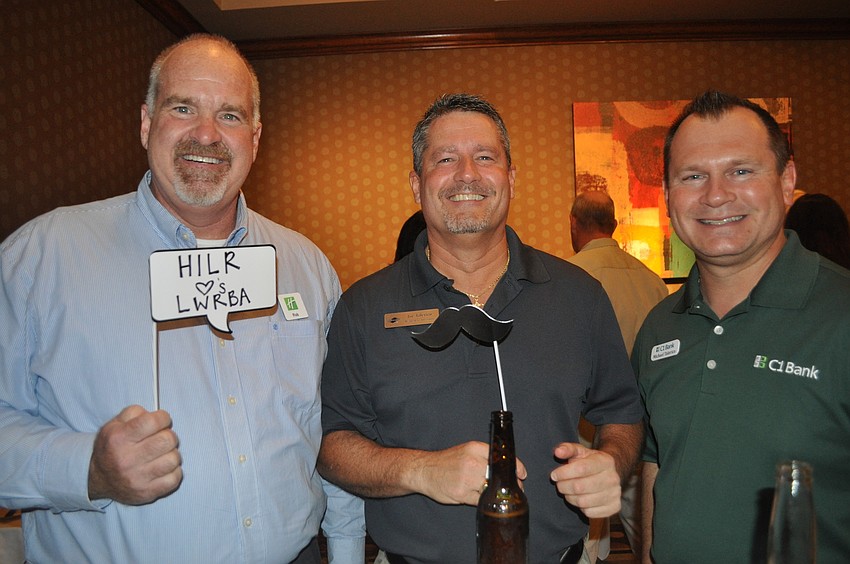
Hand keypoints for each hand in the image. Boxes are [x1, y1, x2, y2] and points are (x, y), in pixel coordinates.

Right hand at [88, 405, 181, 504]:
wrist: (97, 478)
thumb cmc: (112, 447)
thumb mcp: (115, 424)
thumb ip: (135, 412)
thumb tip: (156, 414)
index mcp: (119, 439)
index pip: (152, 422)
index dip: (162, 418)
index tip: (161, 420)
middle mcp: (126, 459)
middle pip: (167, 440)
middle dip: (169, 435)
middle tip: (162, 438)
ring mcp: (137, 479)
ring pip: (173, 459)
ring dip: (172, 454)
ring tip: (162, 454)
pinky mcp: (146, 493)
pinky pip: (174, 479)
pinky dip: (173, 471)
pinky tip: (163, 468)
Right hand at [410, 441, 526, 505]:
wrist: (424, 470)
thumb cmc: (446, 462)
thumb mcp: (466, 450)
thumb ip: (484, 456)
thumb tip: (507, 468)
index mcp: (474, 448)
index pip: (501, 457)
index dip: (516, 467)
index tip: (522, 474)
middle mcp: (472, 461)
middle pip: (498, 475)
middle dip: (508, 484)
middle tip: (513, 489)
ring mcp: (467, 478)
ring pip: (490, 489)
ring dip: (494, 493)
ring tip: (493, 494)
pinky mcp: (461, 493)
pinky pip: (479, 500)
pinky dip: (482, 500)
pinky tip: (477, 496)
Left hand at [550, 442, 620, 517]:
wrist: (609, 473)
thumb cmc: (590, 462)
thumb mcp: (580, 451)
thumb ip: (568, 449)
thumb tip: (558, 452)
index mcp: (605, 461)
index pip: (581, 468)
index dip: (563, 473)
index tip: (554, 475)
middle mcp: (613, 478)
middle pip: (580, 487)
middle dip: (563, 486)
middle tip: (559, 484)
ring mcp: (615, 494)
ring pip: (583, 502)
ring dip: (569, 497)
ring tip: (567, 491)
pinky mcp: (614, 507)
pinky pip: (589, 512)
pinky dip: (580, 507)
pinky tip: (579, 498)